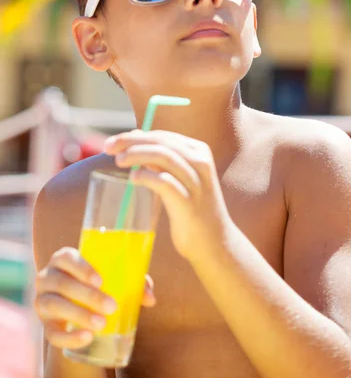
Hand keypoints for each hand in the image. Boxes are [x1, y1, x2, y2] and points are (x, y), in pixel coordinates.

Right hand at [35, 247, 155, 348]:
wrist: (82, 311)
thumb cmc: (102, 286)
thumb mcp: (115, 280)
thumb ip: (134, 283)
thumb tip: (150, 298)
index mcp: (64, 260)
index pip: (66, 257)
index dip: (81, 267)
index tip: (101, 280)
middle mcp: (48, 277)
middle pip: (62, 283)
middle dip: (87, 295)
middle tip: (111, 306)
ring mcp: (42, 301)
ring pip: (54, 306)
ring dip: (78, 315)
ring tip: (102, 324)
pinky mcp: (45, 325)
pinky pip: (51, 334)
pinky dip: (68, 337)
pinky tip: (87, 338)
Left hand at [104, 130, 233, 260]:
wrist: (214, 242)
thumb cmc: (191, 209)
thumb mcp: (179, 179)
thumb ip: (162, 162)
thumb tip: (134, 141)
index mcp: (198, 152)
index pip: (162, 136)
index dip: (135, 136)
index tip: (112, 142)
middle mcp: (200, 162)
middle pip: (161, 142)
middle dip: (131, 141)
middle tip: (108, 147)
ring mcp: (197, 182)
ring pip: (164, 157)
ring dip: (137, 155)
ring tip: (119, 161)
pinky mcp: (190, 202)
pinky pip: (165, 182)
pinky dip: (147, 176)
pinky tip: (133, 178)